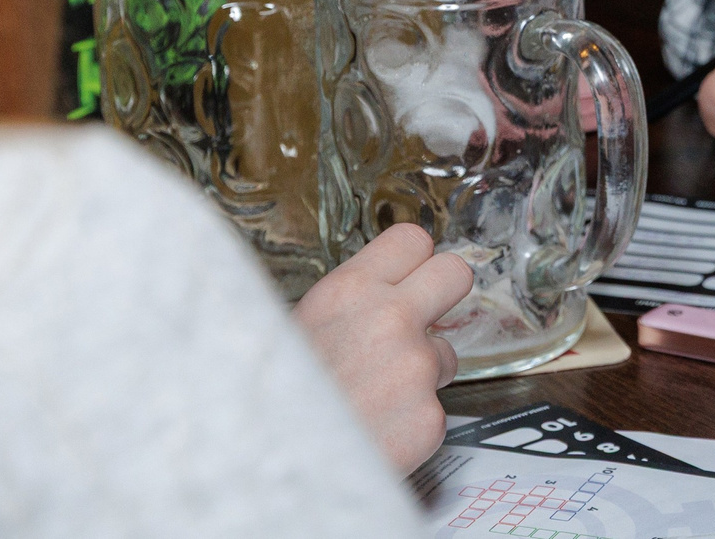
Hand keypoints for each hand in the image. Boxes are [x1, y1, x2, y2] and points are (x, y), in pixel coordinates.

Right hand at [291, 223, 474, 472]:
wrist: (259, 474)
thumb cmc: (266, 406)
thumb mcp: (289, 332)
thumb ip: (345, 307)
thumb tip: (373, 294)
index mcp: (349, 292)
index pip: (411, 239)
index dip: (412, 262)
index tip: (407, 277)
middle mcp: (391, 320)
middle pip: (455, 273)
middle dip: (442, 295)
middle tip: (419, 320)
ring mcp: (416, 368)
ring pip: (446, 352)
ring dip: (422, 371)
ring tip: (372, 398)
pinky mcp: (429, 417)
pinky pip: (434, 409)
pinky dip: (411, 422)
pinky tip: (374, 433)